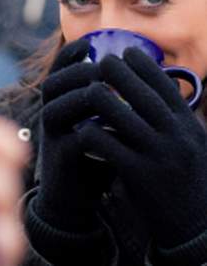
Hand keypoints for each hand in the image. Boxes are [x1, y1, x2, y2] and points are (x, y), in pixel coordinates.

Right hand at [33, 39, 112, 232]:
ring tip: (102, 89)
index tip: (87, 44)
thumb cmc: (87, 154)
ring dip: (79, 94)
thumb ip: (102, 101)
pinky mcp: (59, 157)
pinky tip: (107, 123)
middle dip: (75, 71)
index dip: (68, 55)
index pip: (56, 72)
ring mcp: (51, 136)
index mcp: (57, 104)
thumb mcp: (93, 122)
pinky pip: (71, 137)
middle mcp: (48, 116)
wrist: (72, 196)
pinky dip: (90, 128)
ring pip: (55, 106)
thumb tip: (126, 76)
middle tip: (100, 67)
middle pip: (52, 84)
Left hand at [78, 48, 206, 247]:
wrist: (196, 227)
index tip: (128, 51)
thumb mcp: (191, 142)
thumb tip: (162, 82)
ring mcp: (157, 154)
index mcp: (188, 125)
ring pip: (116, 112)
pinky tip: (84, 130)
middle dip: (117, 71)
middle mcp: (176, 135)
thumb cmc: (187, 178)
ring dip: (98, 97)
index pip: (165, 84)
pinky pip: (104, 142)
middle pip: (138, 91)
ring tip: (88, 92)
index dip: (144, 64)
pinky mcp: (138, 174)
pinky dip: (91, 132)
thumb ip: (176, 114)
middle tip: (102, 62)